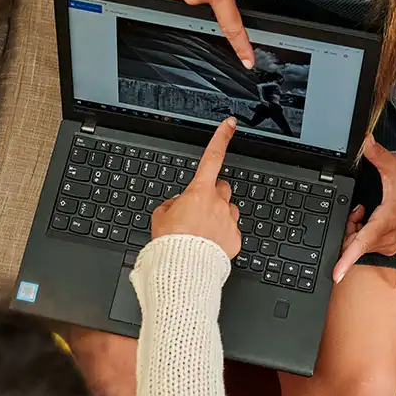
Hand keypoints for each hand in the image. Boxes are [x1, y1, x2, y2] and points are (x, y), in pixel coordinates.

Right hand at [152, 117, 240, 257]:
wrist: (183, 270)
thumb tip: (177, 205)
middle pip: (221, 187)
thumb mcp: (160, 217)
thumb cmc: (170, 244)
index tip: (230, 125)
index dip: (221, 138)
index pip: (212, 157)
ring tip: (203, 232)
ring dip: (218, 215)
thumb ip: (171, 205)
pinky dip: (222, 236)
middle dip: (211, 193)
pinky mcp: (235, 239)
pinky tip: (209, 245)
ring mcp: (229, 221)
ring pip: (228, 209)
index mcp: (198, 192)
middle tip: (198, 208)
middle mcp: (218, 203)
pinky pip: (231, 231)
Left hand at [333, 136, 395, 282]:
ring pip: (358, 243)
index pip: (362, 244)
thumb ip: (375, 153)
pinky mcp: (389, 247)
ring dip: (355, 228)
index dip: (346, 259)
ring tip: (366, 210)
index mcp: (387, 221)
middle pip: (353, 241)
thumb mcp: (393, 165)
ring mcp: (389, 245)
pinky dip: (362, 232)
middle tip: (360, 208)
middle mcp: (388, 238)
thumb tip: (363, 139)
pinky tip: (369, 218)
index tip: (336, 274)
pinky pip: (365, 244)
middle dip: (348, 226)